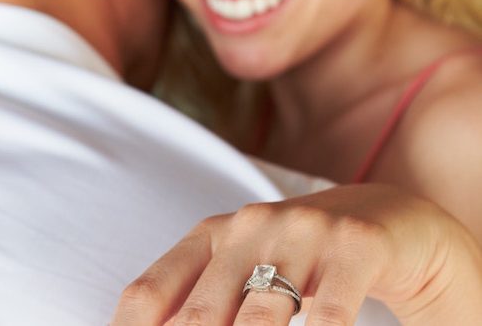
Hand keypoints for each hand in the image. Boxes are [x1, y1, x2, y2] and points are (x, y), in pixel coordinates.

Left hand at [111, 183, 481, 324]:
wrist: (383, 217)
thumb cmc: (304, 255)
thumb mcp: (247, 271)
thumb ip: (206, 302)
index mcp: (213, 235)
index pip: (149, 294)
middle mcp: (251, 225)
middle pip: (198, 314)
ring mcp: (304, 229)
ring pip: (262, 315)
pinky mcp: (355, 242)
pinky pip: (330, 312)